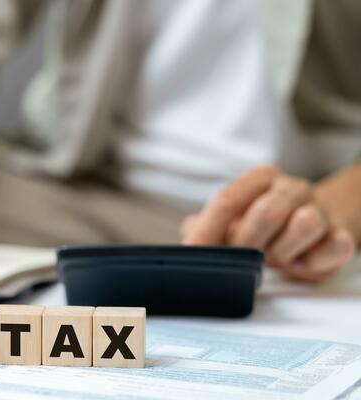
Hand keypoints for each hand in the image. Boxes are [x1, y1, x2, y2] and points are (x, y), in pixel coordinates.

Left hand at [181, 165, 355, 281]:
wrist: (308, 233)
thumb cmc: (260, 228)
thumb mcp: (228, 223)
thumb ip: (204, 227)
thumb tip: (188, 241)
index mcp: (260, 178)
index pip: (227, 200)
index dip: (207, 231)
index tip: (194, 253)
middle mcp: (291, 188)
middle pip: (268, 211)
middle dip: (248, 243)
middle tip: (242, 257)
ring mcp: (319, 210)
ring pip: (305, 223)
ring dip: (282, 251)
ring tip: (274, 259)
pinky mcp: (339, 237)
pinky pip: (334, 247)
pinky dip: (312, 262)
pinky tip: (299, 264)